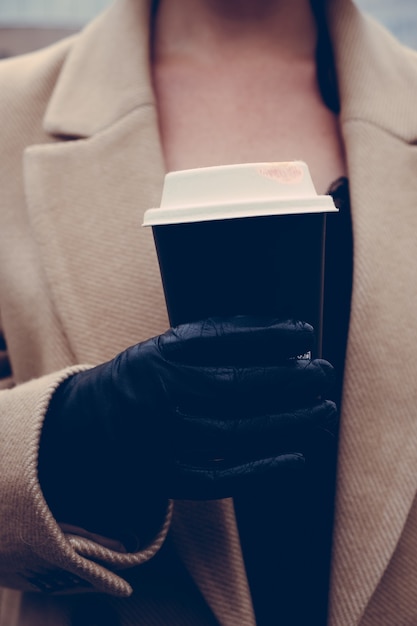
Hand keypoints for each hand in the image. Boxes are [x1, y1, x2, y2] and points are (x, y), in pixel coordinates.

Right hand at [38, 316, 336, 537]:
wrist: (88, 423)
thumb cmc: (144, 378)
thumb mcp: (166, 346)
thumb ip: (214, 341)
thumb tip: (282, 338)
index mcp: (160, 356)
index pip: (222, 341)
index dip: (268, 335)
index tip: (305, 333)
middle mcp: (160, 395)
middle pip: (234, 387)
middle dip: (288, 379)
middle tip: (324, 372)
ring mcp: (161, 439)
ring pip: (234, 433)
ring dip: (287, 422)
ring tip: (323, 409)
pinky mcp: (166, 476)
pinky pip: (219, 478)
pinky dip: (262, 470)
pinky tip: (298, 457)